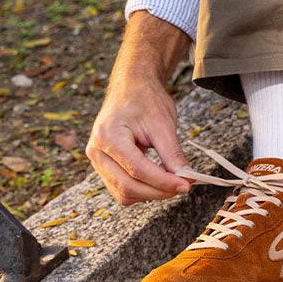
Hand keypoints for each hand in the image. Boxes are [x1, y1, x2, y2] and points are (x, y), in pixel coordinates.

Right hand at [87, 80, 191, 204]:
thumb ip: (173, 154)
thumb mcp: (163, 124)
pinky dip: (142, 190)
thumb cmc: (145, 99)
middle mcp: (96, 150)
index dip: (163, 182)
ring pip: (123, 192)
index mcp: (107, 136)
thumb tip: (186, 179)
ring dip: (150, 193)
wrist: (131, 88)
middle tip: (183, 186)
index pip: (137, 170)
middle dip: (158, 191)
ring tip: (172, 181)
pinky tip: (158, 180)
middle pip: (128, 186)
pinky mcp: (104, 166)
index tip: (186, 185)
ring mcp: (97, 160)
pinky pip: (121, 189)